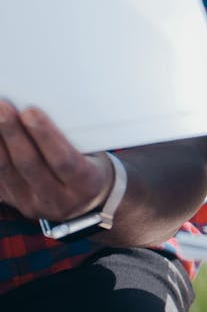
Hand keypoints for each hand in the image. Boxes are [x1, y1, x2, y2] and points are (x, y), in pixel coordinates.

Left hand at [0, 101, 112, 224]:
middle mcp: (57, 200)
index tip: (30, 111)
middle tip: (2, 108)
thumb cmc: (89, 165)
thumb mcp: (93, 154)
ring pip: (7, 172)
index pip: (63, 161)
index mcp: (85, 185)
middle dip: (13, 134)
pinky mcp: (12, 201)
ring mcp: (31, 204)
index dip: (45, 136)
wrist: (83, 200)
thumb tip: (37, 109)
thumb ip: (71, 137)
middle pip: (29, 165)